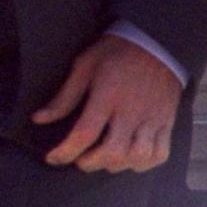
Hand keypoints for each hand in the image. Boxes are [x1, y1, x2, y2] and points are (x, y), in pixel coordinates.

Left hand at [33, 33, 183, 172]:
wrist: (156, 41)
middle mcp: (132, 110)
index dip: (65, 152)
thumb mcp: (84, 66)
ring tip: (103, 159)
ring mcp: (153, 117)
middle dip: (90, 163)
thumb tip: (39, 119)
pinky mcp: (167, 121)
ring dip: (117, 165)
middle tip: (79, 160)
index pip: (85, 133)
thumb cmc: (116, 51)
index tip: (53, 158)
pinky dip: (144, 164)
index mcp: (107, 95)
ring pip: (138, 156)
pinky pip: (160, 153)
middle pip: (113, 152)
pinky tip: (130, 159)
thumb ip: (64, 97)